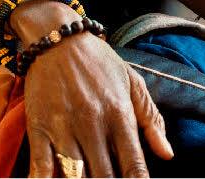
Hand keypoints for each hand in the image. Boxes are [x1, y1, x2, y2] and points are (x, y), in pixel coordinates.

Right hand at [15, 0, 174, 176]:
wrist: (57, 38)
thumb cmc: (99, 61)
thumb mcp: (133, 83)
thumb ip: (151, 120)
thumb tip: (167, 155)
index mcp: (119, 113)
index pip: (134, 163)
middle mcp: (92, 124)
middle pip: (104, 175)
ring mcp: (63, 128)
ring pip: (74, 174)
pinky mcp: (38, 129)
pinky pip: (40, 167)